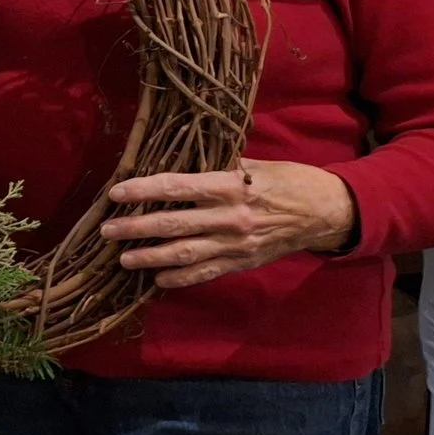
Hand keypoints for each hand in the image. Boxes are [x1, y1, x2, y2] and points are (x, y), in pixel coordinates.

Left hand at [99, 159, 357, 288]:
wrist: (327, 213)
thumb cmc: (288, 180)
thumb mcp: (255, 164)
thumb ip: (219, 164)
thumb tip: (181, 155)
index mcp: (230, 186)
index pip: (177, 187)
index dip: (143, 190)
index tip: (116, 193)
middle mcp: (230, 217)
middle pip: (173, 224)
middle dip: (136, 228)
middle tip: (106, 230)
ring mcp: (236, 244)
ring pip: (185, 254)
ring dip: (151, 258)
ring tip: (124, 259)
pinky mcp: (243, 263)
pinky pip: (207, 273)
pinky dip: (181, 278)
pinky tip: (158, 280)